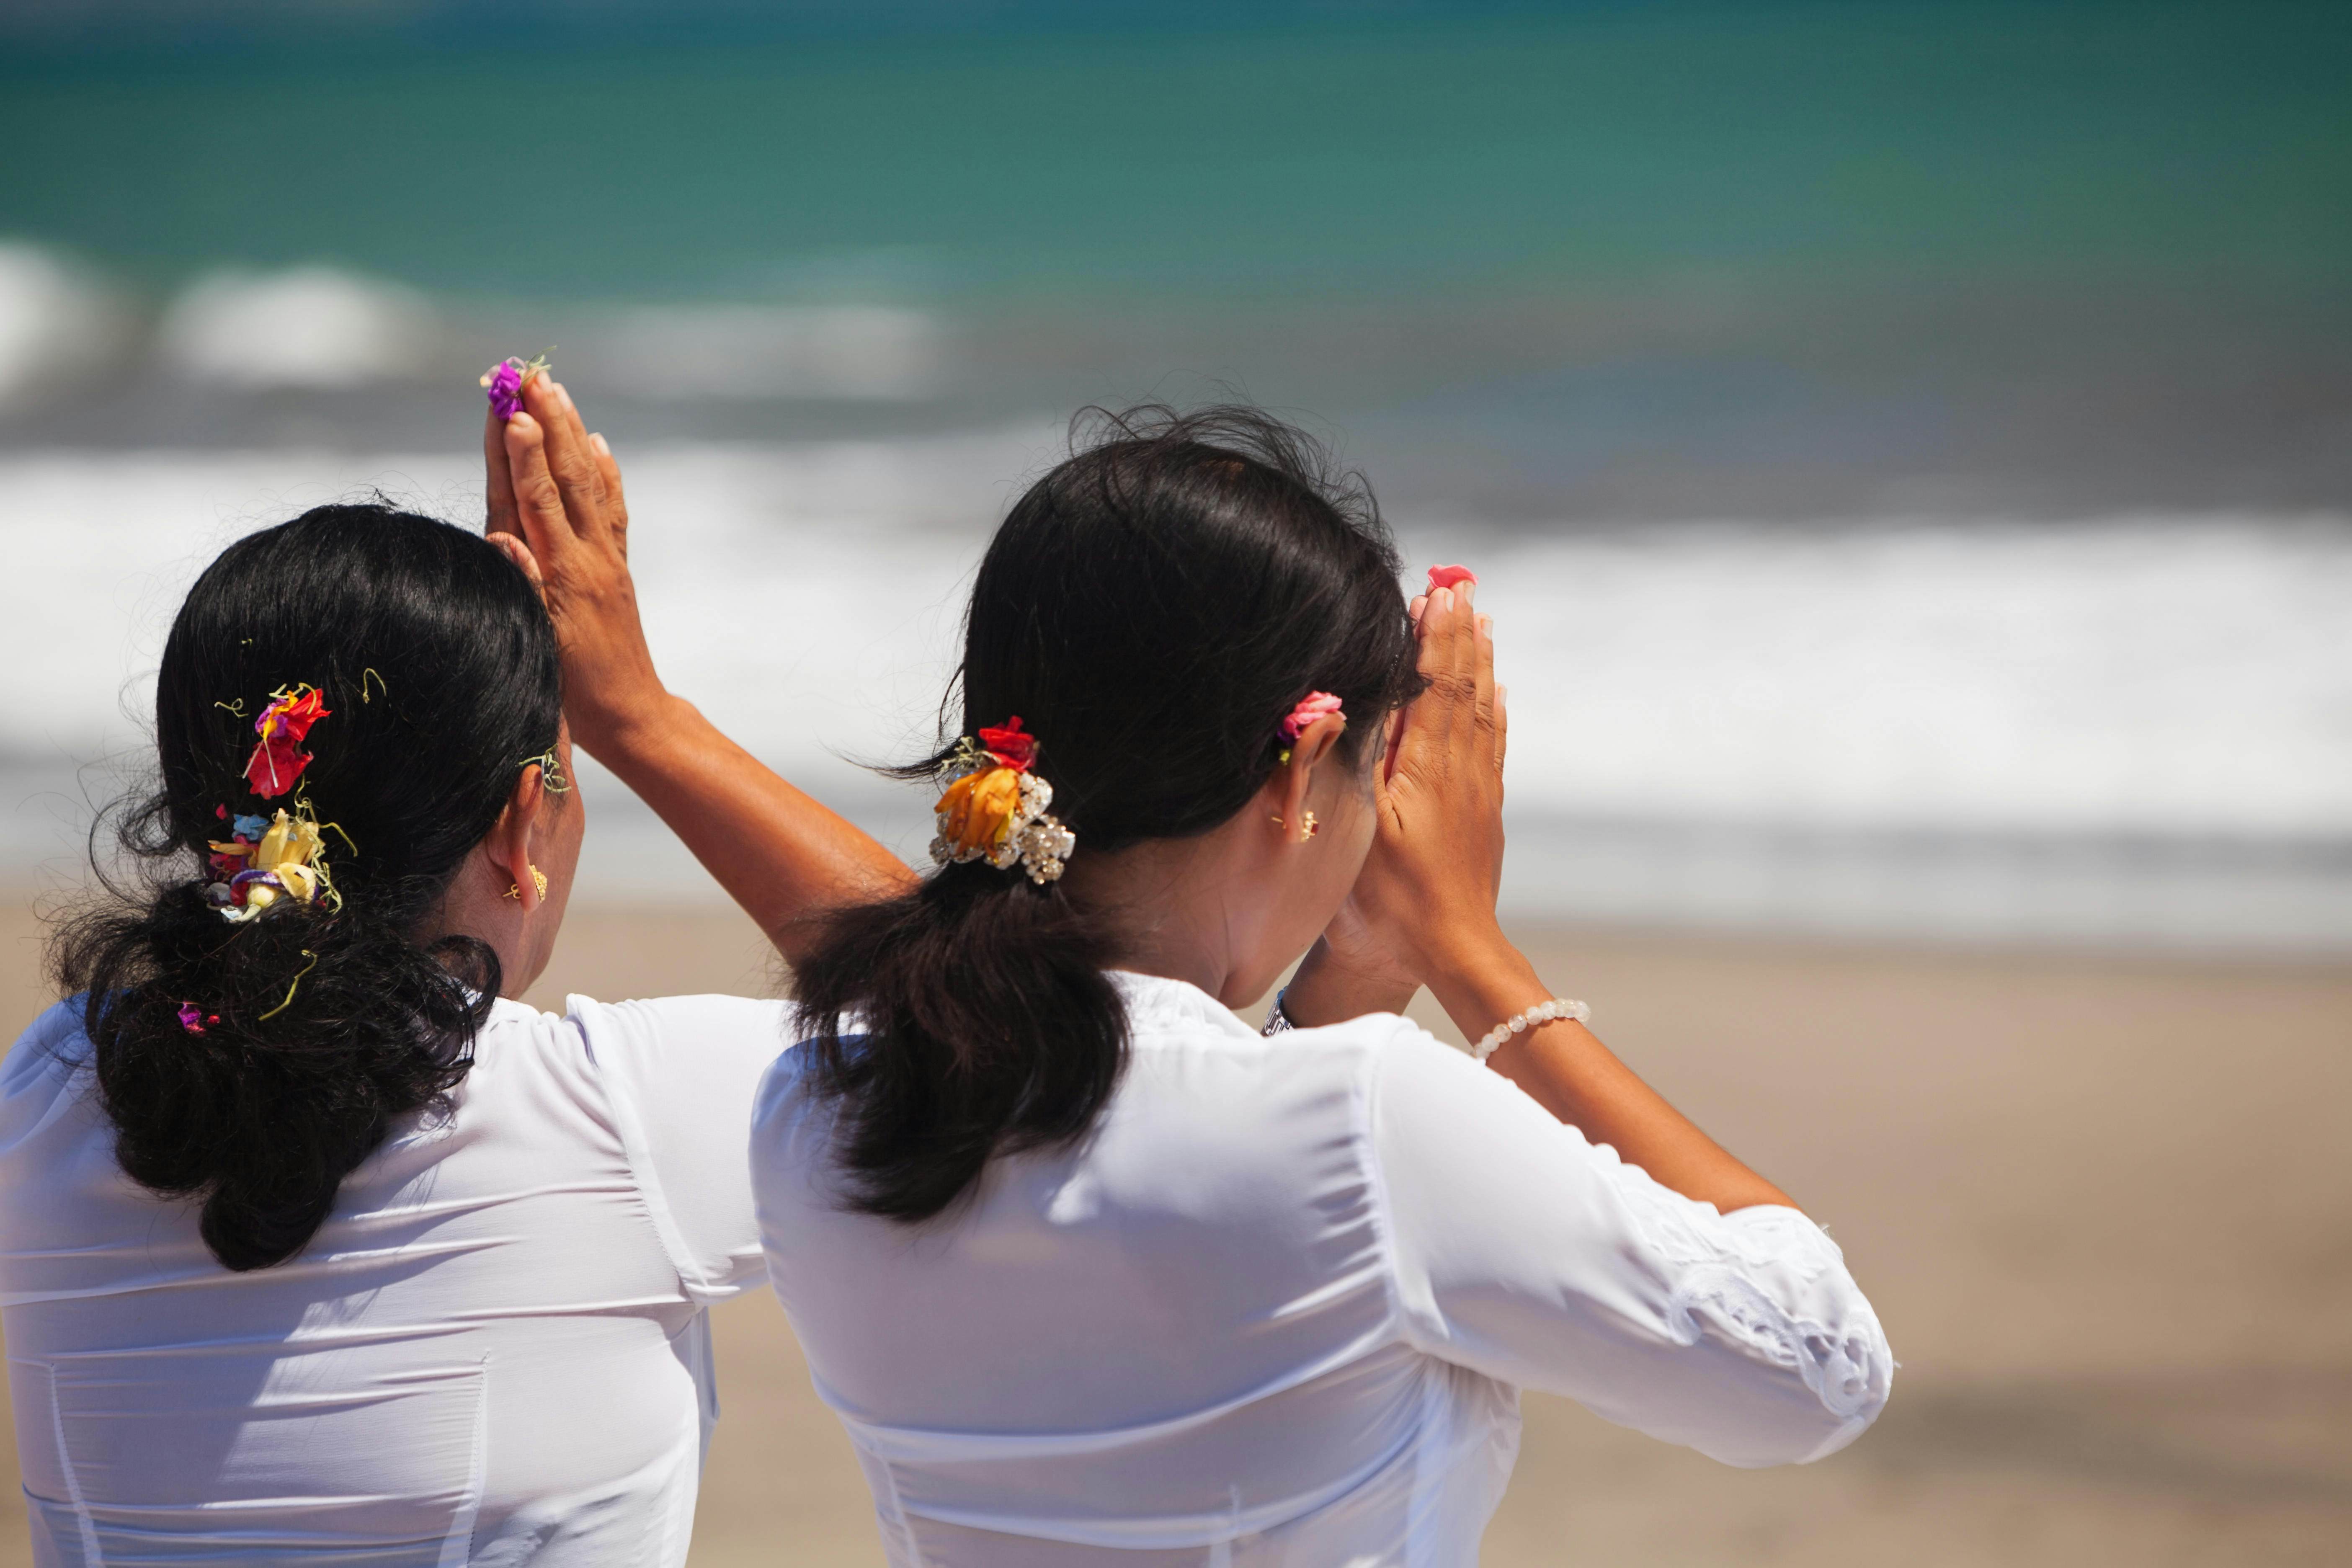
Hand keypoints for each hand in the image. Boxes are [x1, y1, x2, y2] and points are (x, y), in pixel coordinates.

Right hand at [487, 376, 666, 758]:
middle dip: (545, 423)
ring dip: (569, 433)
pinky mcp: (616, 568)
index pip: (534, 500)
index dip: (520, 455)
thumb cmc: (572, 693)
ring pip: (588, 482)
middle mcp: (586, 557)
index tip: (509, 409)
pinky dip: (604, 472)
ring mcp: (605, 559)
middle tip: (528, 373)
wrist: (630, 719)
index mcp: (561, 574)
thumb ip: (520, 587)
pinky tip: (598, 443)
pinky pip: (612, 509)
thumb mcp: (538, 643)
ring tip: (556, 388)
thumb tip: (504, 534)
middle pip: (563, 476)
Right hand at [1348, 579, 1508, 979]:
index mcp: (1428, 767)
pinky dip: (1496, 709)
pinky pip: (1495, 744)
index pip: (1436, 684)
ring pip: (1484, 709)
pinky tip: (1498, 693)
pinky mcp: (1486, 811)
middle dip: (1461, 634)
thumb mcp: (1363, 826)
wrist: (1451, 948)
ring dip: (1481, 662)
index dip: (1434, 637)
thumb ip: (1364, 759)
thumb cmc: (1393, 898)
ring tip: (1482, 622)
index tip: (1436, 593)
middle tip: (1461, 588)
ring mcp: (1479, 790)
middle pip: (1465, 686)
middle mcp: (1462, 769)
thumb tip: (1367, 698)